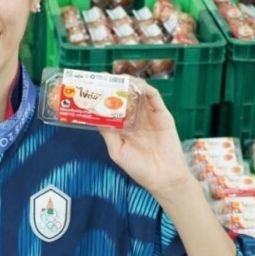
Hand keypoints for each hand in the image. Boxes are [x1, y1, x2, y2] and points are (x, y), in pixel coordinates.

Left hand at [100, 79, 194, 199]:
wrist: (163, 178)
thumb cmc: (139, 168)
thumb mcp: (117, 150)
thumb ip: (108, 133)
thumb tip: (94, 116)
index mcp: (123, 127)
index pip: (111, 108)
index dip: (102, 97)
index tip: (91, 88)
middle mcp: (136, 118)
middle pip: (124, 97)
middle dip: (113, 86)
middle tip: (101, 77)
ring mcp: (150, 115)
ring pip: (138, 94)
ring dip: (128, 84)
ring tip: (117, 77)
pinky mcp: (163, 115)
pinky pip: (154, 97)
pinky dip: (145, 88)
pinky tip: (135, 84)